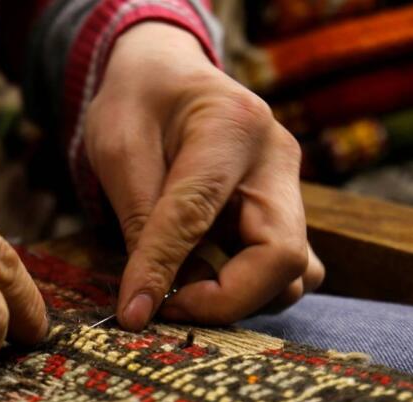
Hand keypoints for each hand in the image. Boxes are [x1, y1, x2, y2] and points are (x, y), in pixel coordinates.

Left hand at [83, 23, 323, 329]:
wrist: (170, 77)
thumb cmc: (139, 104)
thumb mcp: (119, 148)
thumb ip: (137, 219)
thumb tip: (143, 303)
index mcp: (230, 126)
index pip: (199, 214)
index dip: (163, 269)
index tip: (134, 313)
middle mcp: (277, 159)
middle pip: (281, 256)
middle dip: (223, 299)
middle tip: (166, 308)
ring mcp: (289, 188)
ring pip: (294, 273)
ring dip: (239, 298)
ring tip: (180, 292)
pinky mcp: (285, 214)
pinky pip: (286, 271)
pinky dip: (248, 290)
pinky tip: (203, 280)